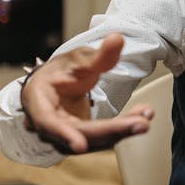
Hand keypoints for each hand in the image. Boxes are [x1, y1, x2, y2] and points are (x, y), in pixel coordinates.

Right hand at [19, 33, 153, 153]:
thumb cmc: (59, 72)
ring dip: (124, 130)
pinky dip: (126, 127)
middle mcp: (51, 127)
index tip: (80, 145)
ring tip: (146, 117)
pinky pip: (107, 136)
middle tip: (140, 123)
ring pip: (98, 140)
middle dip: (113, 130)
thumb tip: (117, 39)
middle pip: (82, 134)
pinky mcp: (87, 138)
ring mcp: (69, 136)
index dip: (64, 134)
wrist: (58, 86)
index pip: (48, 122)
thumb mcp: (77, 59)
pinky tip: (143, 116)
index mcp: (38, 103)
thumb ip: (99, 55)